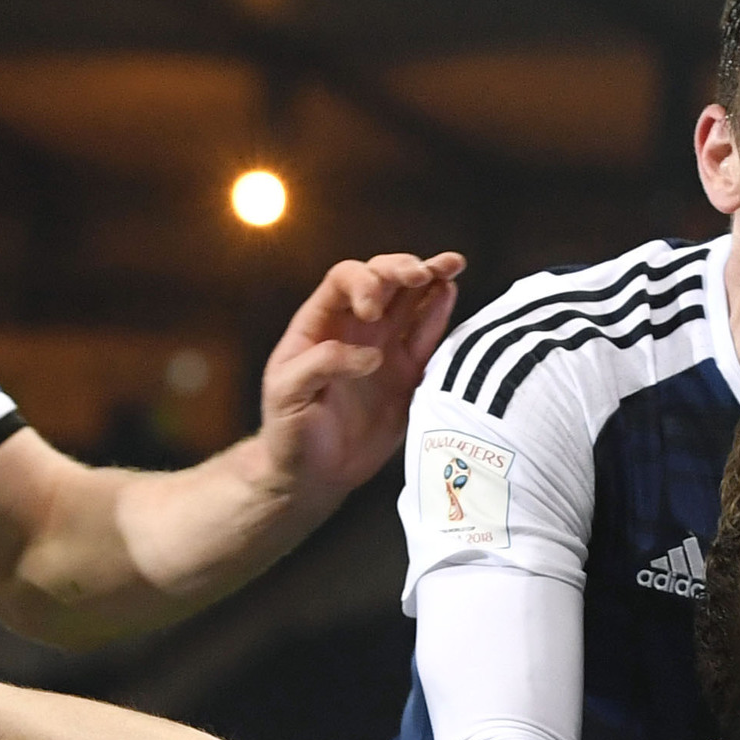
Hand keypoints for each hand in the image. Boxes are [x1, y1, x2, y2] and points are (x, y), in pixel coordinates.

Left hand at [257, 251, 466, 498]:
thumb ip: (322, 364)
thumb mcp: (287, 394)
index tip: (372, 310)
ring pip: (410, 301)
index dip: (364, 283)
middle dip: (403, 269)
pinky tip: (451, 292)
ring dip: (430, 279)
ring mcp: (384, 348)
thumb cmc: (289, 432)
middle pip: (382, 279)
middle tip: (422, 274)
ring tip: (452, 265)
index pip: (345, 280)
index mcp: (320, 324)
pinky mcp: (407, 375)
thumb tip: (371, 355)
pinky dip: (440, 314)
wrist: (313, 475)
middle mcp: (355, 328)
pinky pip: (426, 338)